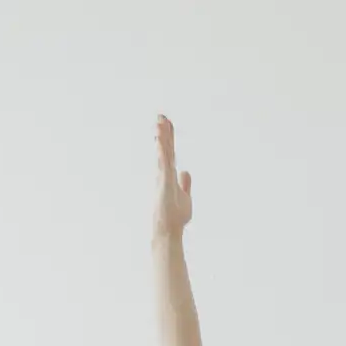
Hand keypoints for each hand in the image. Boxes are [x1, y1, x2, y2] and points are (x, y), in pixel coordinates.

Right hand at [153, 114, 192, 238]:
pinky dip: (162, 154)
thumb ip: (184, 183)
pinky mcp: (164, 185)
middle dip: (163, 132)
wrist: (169, 230)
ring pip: (162, 154)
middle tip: (161, 116)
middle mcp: (164, 174)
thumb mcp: (185, 195)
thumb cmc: (175, 216)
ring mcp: (162, 179)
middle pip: (164, 149)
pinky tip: (161, 143)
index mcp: (169, 175)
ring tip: (160, 123)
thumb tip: (185, 171)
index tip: (167, 122)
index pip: (169, 152)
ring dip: (161, 139)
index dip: (168, 138)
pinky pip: (163, 166)